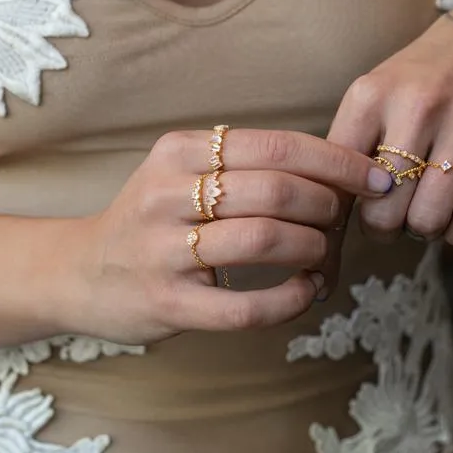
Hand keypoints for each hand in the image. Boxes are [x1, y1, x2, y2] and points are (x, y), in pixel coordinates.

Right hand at [57, 129, 392, 344]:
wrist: (78, 272)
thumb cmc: (151, 219)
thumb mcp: (183, 173)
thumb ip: (246, 167)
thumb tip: (334, 173)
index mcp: (179, 152)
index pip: (277, 146)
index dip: (337, 161)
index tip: (374, 177)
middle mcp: (167, 193)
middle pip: (277, 190)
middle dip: (328, 205)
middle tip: (342, 220)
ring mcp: (164, 250)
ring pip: (265, 239)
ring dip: (313, 247)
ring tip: (323, 254)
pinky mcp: (168, 303)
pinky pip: (246, 306)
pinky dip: (291, 299)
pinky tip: (306, 291)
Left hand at [328, 8, 452, 245]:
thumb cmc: (418, 82)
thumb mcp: (372, 97)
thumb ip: (348, 146)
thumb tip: (331, 211)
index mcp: (372, 97)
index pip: (340, 180)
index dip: (343, 212)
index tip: (354, 213)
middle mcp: (418, 106)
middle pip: (385, 210)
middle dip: (383, 229)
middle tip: (391, 221)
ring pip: (430, 217)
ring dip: (423, 230)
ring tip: (423, 217)